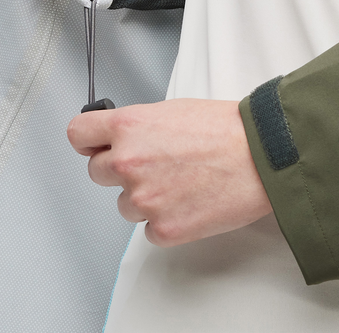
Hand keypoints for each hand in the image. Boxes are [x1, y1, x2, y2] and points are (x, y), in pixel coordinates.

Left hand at [67, 98, 272, 246]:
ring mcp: (143, 199)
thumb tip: (122, 138)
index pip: (78, 134)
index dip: (87, 140)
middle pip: (97, 172)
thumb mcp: (170, 110)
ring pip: (124, 204)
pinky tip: (188, 201)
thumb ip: (137, 127)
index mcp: (128, 127)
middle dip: (119, 169)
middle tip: (151, 164)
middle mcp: (128, 162)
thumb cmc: (225, 129)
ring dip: (144, 196)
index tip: (93, 144)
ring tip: (179, 182)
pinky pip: (148, 228)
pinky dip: (165, 219)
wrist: (260, 157)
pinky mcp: (162, 229)